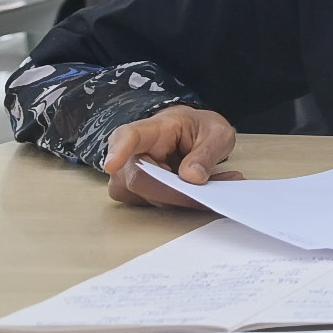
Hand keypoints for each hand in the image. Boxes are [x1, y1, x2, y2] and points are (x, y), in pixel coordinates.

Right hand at [98, 105, 238, 205]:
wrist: (189, 134)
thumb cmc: (197, 129)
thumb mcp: (215, 133)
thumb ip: (205, 153)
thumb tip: (191, 178)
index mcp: (149, 130)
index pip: (127, 137)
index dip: (118, 151)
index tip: (112, 165)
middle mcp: (131, 155)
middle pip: (140, 180)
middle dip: (177, 191)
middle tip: (214, 190)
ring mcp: (129, 178)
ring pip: (151, 197)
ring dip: (187, 197)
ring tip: (220, 180)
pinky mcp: (136, 196)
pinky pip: (158, 204)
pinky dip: (186, 202)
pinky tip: (207, 190)